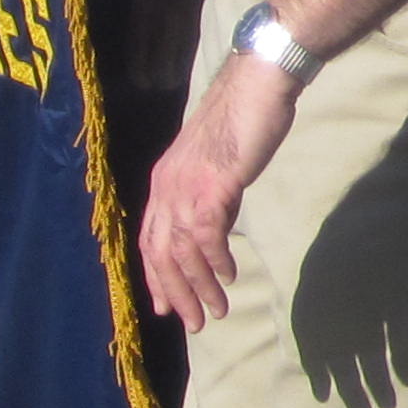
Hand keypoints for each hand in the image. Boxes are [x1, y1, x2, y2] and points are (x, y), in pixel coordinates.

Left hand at [140, 56, 296, 330]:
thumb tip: (215, 225)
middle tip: (195, 323)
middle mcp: (167, 188)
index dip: (156, 277)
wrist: (258, 84)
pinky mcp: (213, 185)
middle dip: (177, 293)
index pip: (150, 241)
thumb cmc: (244, 117)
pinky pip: (207, 235)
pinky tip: (229, 275)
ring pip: (184, 251)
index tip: (168, 306)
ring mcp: (187, 187)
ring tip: (217, 310)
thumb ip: (211, 193)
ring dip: (200, 286)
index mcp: (164, 182)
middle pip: (162, 254)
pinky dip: (217, 261)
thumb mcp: (217, 162)